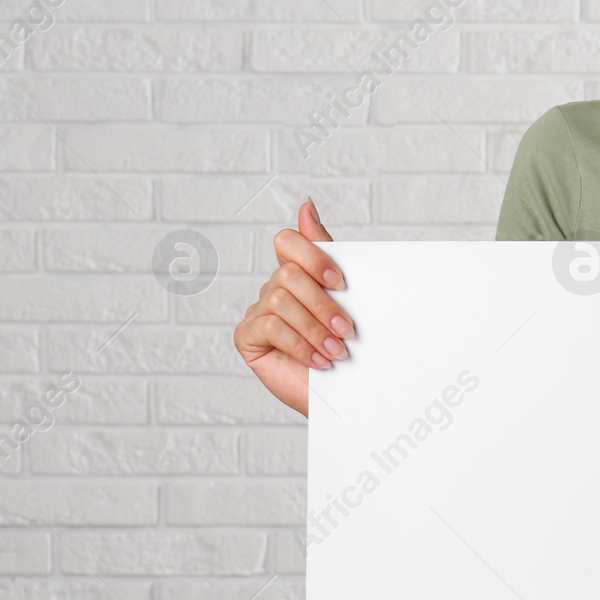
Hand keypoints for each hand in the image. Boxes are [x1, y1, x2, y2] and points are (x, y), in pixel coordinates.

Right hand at [232, 200, 351, 416]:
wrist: (349, 394)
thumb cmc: (351, 348)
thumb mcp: (348, 299)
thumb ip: (328, 254)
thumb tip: (306, 205)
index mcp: (299, 274)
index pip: (288, 241)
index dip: (312, 256)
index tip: (340, 281)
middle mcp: (275, 289)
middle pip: (288, 274)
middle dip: (324, 304)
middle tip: (348, 331)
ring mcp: (259, 312)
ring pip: (280, 300)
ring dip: (315, 329)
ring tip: (337, 352)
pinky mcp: (248, 337)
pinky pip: (269, 326)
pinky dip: (299, 344)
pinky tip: (318, 362)